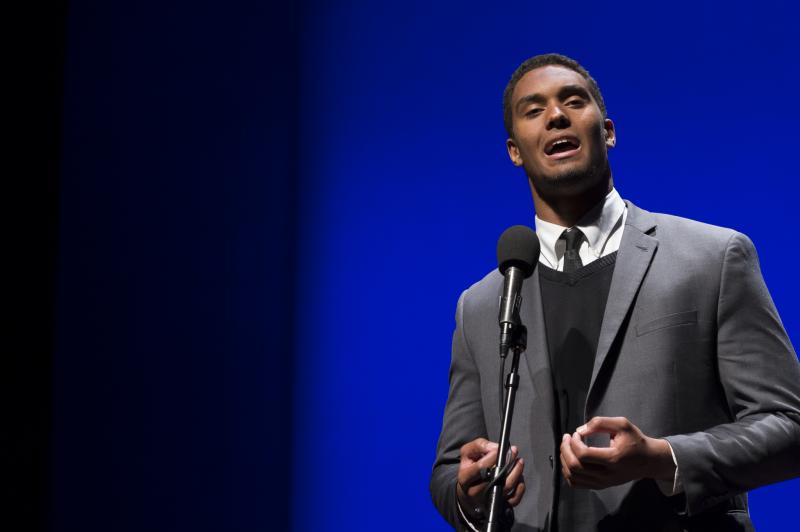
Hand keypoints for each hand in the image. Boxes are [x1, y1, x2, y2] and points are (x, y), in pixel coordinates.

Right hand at [456, 438, 525, 519]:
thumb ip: (479, 445)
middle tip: (515, 451)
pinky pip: (514, 498)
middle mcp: (475, 492)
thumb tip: (496, 447)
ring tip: (519, 461)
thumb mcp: (468, 453)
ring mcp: (488, 500)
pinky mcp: (499, 505)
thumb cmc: (470, 468)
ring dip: (517, 472)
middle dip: (508, 463)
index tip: (502, 448)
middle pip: (496, 478)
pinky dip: (520, 487)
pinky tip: (519, 476)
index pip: (481, 467)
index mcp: (465, 478)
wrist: (468, 491)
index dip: (494, 456)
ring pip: (507, 487)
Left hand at [559, 417, 674, 489]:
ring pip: (573, 476)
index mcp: (613, 459)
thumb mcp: (622, 425)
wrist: (648, 461)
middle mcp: (607, 475)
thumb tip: (579, 431)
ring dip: (564, 460)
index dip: (573, 442)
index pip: (583, 455)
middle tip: (566, 437)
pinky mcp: (601, 486)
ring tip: (567, 447)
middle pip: (575, 467)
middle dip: (565, 449)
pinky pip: (576, 484)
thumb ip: (600, 423)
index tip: (575, 433)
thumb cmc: (635, 440)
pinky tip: (570, 459)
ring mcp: (603, 483)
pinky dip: (568, 472)